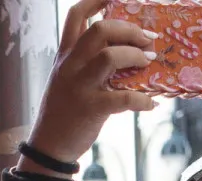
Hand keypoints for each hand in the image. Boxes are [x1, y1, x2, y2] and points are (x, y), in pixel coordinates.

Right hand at [22, 0, 160, 176]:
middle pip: (100, 30)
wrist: (49, 145)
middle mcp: (71, 65)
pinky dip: (143, 100)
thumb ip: (88, 63)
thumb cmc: (64, 111)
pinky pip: (123, 98)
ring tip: (149, 62)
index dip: (95, 1)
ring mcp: (80, 86)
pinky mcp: (91, 109)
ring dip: (135, 56)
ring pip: (110, 56)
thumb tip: (125, 54)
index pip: (76, 16)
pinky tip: (152, 103)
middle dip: (129, 30)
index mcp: (65, 55)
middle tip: (148, 39)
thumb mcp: (68, 79)